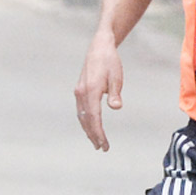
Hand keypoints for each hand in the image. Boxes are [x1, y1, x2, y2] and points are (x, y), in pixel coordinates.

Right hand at [73, 36, 123, 150]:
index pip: (94, 117)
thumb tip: (116, 108)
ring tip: (96, 142)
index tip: (104, 144)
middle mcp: (81, 93)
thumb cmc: (110, 61)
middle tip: (102, 148)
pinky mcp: (79, 91)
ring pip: (82, 116)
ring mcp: (78, 92)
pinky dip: (85, 121)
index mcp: (91, 90)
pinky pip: (81, 110)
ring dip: (88, 130)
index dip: (99, 133)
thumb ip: (115, 93)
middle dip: (94, 135)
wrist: (99, 47)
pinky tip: (90, 127)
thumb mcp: (116, 76)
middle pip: (86, 120)